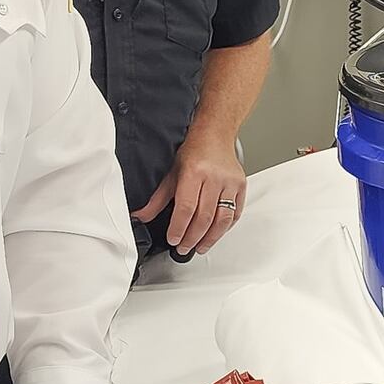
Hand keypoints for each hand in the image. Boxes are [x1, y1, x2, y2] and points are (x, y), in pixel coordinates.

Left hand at [131, 130, 246, 255]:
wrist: (215, 135)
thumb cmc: (193, 152)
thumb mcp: (171, 172)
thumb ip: (157, 198)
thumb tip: (142, 216)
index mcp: (195, 172)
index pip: (186, 208)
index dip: (179, 228)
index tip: (173, 239)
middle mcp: (214, 178)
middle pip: (204, 217)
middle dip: (192, 238)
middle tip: (183, 248)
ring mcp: (230, 183)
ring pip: (222, 219)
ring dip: (210, 238)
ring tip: (199, 247)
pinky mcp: (241, 187)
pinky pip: (235, 214)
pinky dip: (224, 228)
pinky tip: (215, 235)